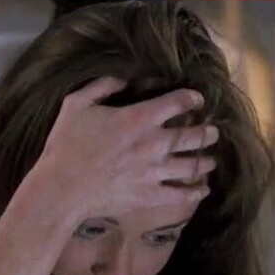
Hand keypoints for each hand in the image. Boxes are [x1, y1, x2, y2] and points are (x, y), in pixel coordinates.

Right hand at [35, 76, 217, 215]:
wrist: (62, 188)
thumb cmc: (66, 145)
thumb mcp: (76, 105)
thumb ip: (101, 86)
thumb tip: (122, 79)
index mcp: (139, 118)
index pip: (180, 102)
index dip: (193, 98)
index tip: (197, 100)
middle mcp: (155, 144)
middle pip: (195, 135)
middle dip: (208, 132)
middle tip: (212, 131)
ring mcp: (155, 172)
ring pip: (194, 165)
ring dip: (206, 161)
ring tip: (211, 160)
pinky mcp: (150, 195)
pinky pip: (182, 194)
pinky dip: (197, 192)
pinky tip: (203, 189)